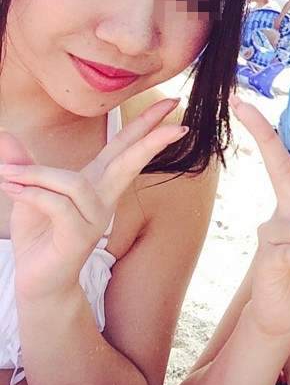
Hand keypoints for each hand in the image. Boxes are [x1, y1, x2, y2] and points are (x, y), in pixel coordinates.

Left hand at [0, 98, 187, 299]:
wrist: (39, 281)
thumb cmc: (40, 235)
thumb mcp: (27, 191)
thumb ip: (22, 164)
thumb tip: (5, 134)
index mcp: (97, 182)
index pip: (124, 147)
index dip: (146, 124)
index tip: (171, 103)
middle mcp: (103, 198)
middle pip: (130, 160)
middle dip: (152, 135)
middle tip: (177, 113)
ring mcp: (95, 218)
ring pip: (74, 183)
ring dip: (36, 175)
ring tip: (4, 175)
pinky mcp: (79, 236)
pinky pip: (57, 205)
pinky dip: (31, 194)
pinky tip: (11, 189)